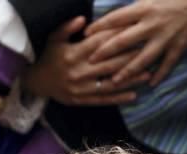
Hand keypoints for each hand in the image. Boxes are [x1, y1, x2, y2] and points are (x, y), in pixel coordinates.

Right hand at [24, 16, 149, 105]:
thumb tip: (83, 19)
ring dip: (130, 80)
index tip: (134, 32)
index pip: (100, 43)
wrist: (37, 82)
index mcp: (74, 53)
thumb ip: (68, 27)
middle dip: (130, 58)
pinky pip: (103, 100)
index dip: (117, 37)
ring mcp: (82, 88)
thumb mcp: (55, 38)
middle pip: (110, 63)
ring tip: (147, 75)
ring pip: (110, 83)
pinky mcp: (83, 100)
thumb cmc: (49, 56)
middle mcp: (79, 71)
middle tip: (148, 53)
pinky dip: (119, 98)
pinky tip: (133, 96)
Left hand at [85, 0, 186, 87]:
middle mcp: (152, 23)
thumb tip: (121, 12)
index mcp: (144, 7)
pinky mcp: (180, 47)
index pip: (116, 18)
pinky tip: (150, 83)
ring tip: (114, 80)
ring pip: (142, 58)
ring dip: (127, 71)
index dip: (100, 27)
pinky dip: (159, 74)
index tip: (86, 34)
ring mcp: (166, 38)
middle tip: (91, 61)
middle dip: (105, 52)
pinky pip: (167, 64)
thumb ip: (139, 4)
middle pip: (123, 40)